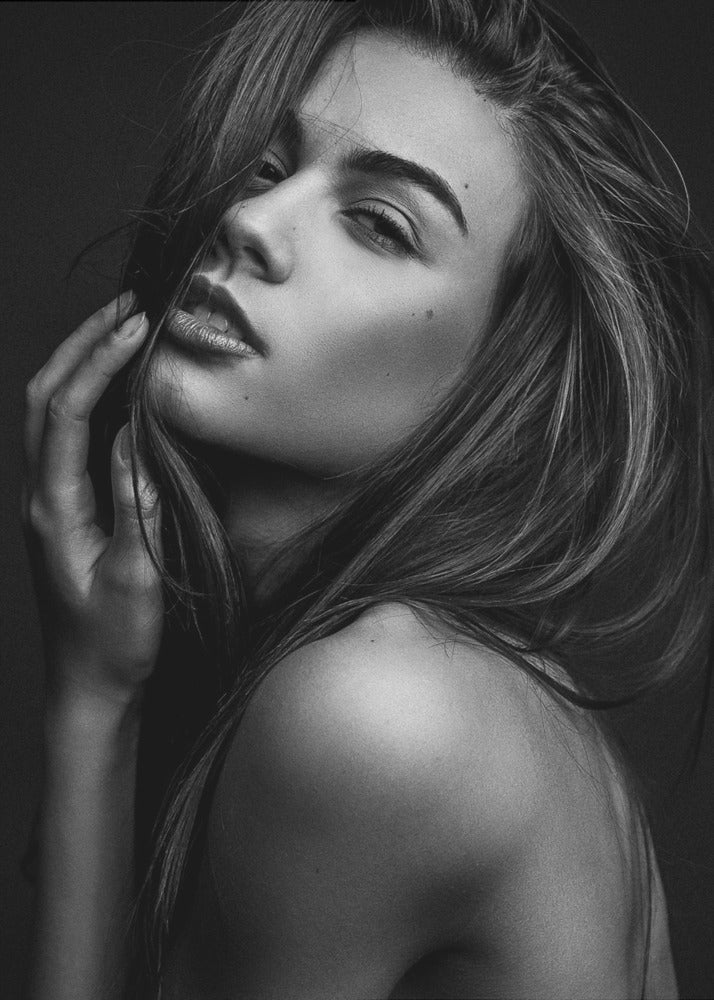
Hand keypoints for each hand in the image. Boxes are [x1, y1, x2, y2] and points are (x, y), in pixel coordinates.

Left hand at [22, 293, 163, 706]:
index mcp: (52, 507)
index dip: (99, 361)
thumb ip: (132, 503)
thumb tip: (131, 433)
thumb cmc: (113, 643)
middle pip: (44, 397)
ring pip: (50, 414)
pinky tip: (121, 392)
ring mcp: (49, 503)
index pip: (66, 410)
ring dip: (80, 365)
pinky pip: (68, 439)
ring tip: (122, 333)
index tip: (138, 326)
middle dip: (80, 344)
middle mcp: (40, 496)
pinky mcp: (65, 512)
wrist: (88, 689)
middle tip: (125, 307)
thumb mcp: (132, 576)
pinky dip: (90, 399)